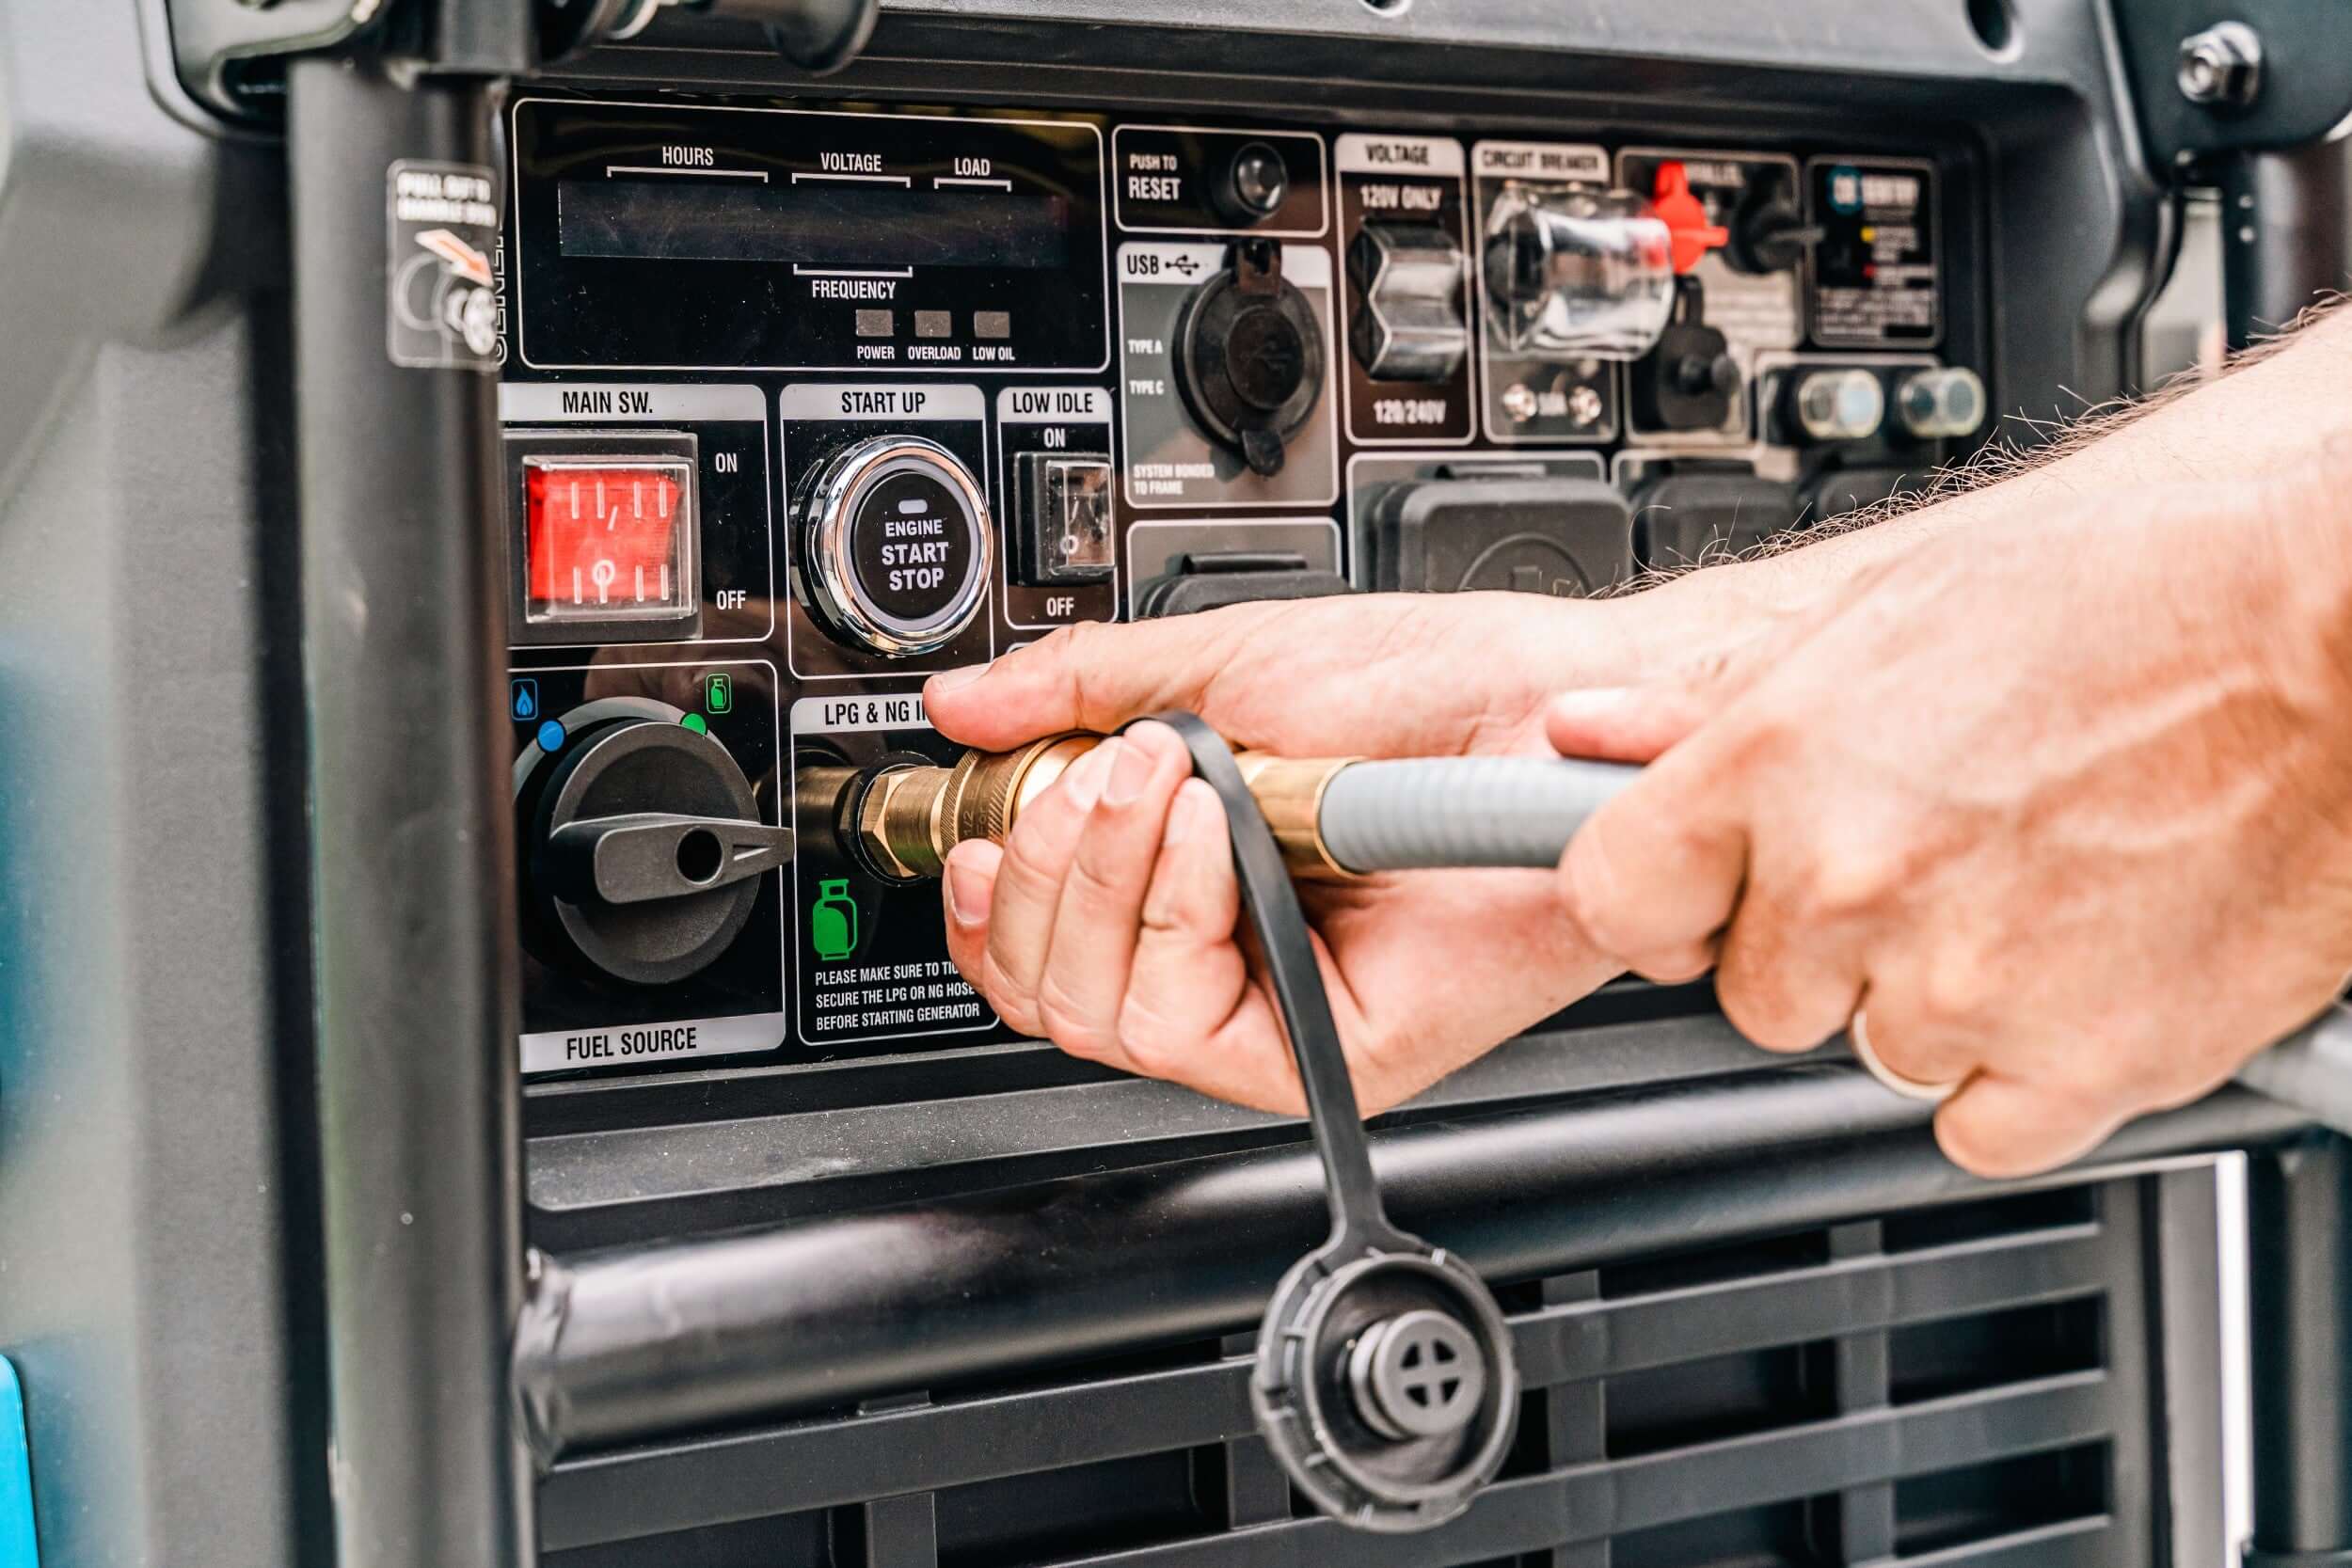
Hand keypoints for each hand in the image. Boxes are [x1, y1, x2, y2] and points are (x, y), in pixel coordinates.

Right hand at [923, 590, 1716, 1114]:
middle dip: (1038, 864)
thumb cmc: (1439, 687)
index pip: (1035, 943)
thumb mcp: (1226, 664)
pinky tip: (1217, 836)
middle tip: (1109, 770)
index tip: (980, 815)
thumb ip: (1084, 691)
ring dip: (1103, 873)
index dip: (983, 889)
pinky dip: (1169, 909)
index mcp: (1190, 884)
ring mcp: (1277, 1014)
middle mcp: (1227, 961)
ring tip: (1178, 780)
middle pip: (1039, 989)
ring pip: (1089, 1014)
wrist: (1556, 707)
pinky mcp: (1329, 1052)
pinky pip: (1179, 1026)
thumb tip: (967, 710)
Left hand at [1547, 469, 2351, 1175]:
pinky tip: (2072, 969)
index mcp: (1778, 763)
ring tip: (2026, 888)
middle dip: (1813, 942)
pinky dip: (2016, 1072)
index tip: (1696, 889)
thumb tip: (1589, 733)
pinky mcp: (2076, 1071)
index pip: (1611, 894)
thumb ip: (1721, 704)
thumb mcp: (1893, 611)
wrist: (2338, 640)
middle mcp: (1849, 883)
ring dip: (1925, 997)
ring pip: (1869, 1052)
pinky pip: (1974, 1128)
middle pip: (1750, 989)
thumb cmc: (2137, 599)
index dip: (1657, 893)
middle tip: (1919, 860)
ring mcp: (1959, 989)